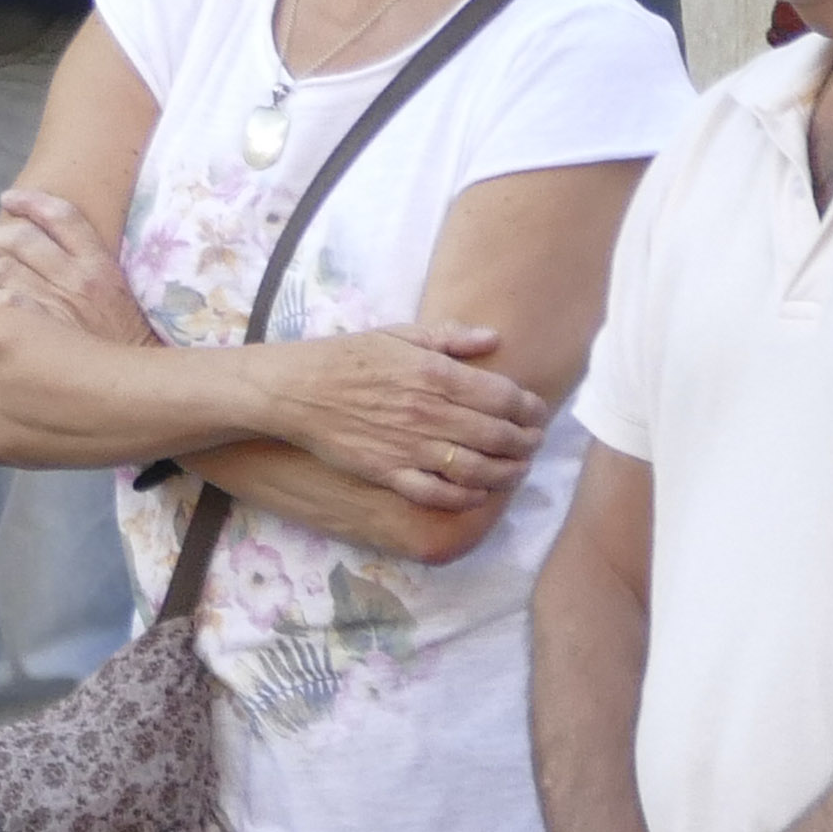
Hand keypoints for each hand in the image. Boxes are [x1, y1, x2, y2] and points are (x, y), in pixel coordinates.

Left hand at [0, 187, 146, 346]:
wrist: (136, 385)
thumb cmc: (124, 342)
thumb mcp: (117, 294)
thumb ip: (87, 268)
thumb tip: (46, 249)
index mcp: (99, 264)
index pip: (62, 216)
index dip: (31, 201)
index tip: (8, 198)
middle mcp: (77, 278)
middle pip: (22, 239)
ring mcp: (58, 304)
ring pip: (3, 269)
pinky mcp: (43, 331)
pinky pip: (4, 303)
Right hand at [254, 322, 548, 512]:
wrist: (295, 390)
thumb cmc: (346, 357)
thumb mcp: (398, 334)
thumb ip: (449, 337)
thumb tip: (495, 339)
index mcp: (435, 374)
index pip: (504, 396)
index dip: (531, 408)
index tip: (538, 413)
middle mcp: (429, 412)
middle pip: (499, 435)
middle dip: (528, 442)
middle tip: (535, 443)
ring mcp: (410, 446)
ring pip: (477, 468)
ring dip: (507, 473)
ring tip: (517, 470)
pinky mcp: (389, 472)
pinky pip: (439, 494)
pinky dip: (467, 497)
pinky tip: (479, 493)